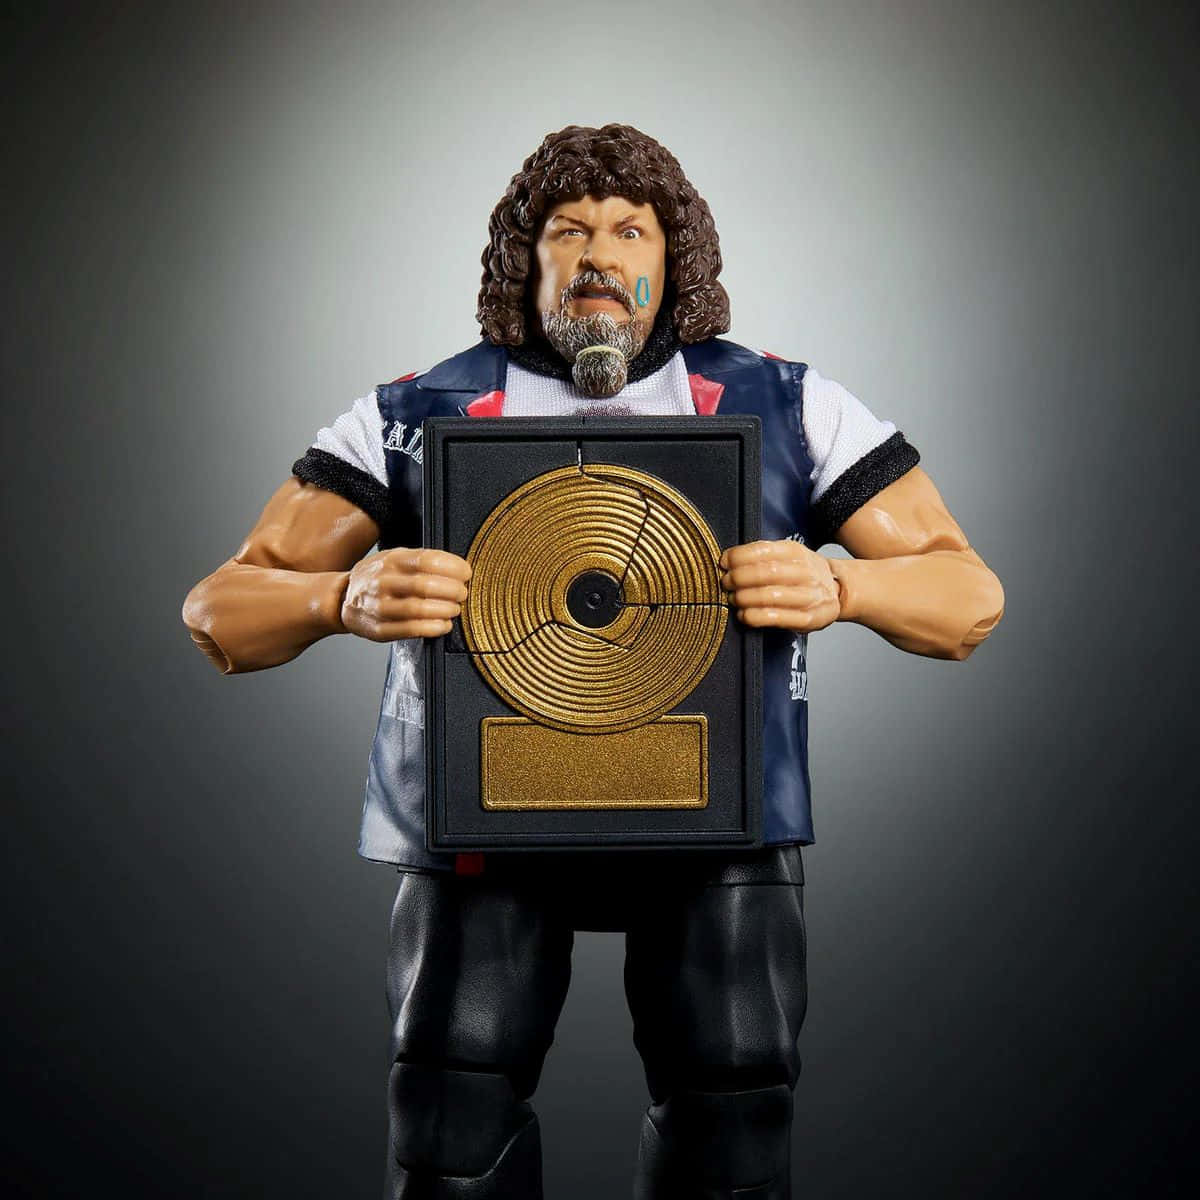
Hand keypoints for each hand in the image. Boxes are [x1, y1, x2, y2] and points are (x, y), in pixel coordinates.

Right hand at [341, 547, 470, 640]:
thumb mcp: (394, 558)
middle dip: (452, 590)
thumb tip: (457, 568)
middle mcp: (382, 582)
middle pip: (425, 585)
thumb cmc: (377, 578)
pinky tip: (443, 624)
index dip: (453, 567)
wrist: (342, 598)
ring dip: (445, 610)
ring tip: (454, 608)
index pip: (428, 560)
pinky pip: (411, 630)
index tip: (465, 573)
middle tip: (462, 593)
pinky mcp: (379, 630)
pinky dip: (433, 628)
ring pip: (418, 609)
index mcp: (390, 560)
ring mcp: (379, 607)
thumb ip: (422, 560)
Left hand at [719, 540, 840, 631]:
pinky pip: (776, 618)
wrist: (838, 592)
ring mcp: (809, 596)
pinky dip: (754, 617)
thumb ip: (762, 556)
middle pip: (764, 573)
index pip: (761, 550)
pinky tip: (744, 615)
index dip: (737, 557)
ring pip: (769, 596)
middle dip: (737, 579)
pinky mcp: (809, 619)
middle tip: (726, 583)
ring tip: (733, 599)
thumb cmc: (803, 574)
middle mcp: (805, 572)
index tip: (724, 563)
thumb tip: (728, 560)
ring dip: (743, 599)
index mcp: (796, 552)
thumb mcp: (788, 555)